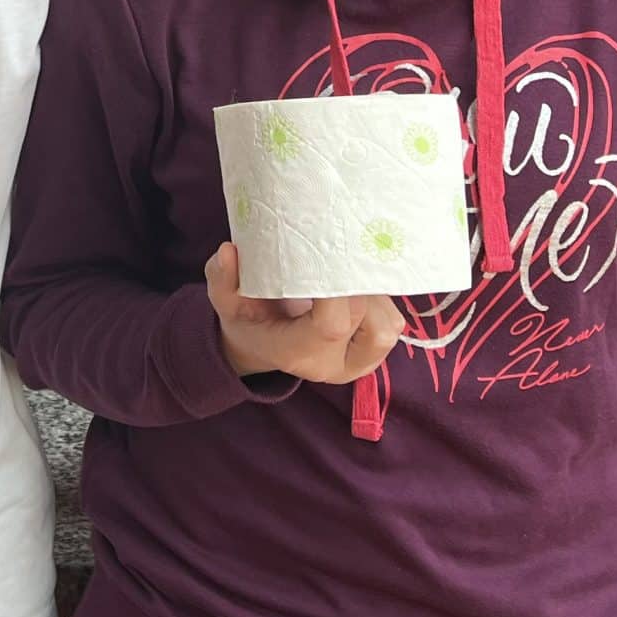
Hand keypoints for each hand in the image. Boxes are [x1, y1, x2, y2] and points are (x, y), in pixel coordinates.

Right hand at [204, 242, 402, 384]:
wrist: (261, 343)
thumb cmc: (245, 317)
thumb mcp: (224, 299)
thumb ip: (222, 278)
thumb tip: (229, 251)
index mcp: (296, 354)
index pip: (330, 326)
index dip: (336, 291)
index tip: (325, 256)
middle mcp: (332, 365)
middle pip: (370, 324)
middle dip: (359, 285)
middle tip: (341, 256)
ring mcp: (358, 363)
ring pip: (388, 324)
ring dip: (375, 292)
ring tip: (348, 270)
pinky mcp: (373, 352)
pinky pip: (393, 322)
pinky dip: (381, 297)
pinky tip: (357, 281)